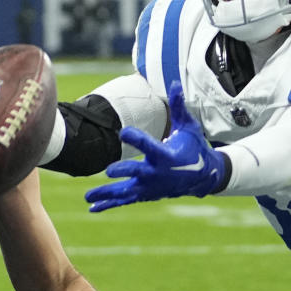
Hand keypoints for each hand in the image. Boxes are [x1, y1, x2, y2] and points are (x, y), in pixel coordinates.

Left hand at [85, 83, 225, 211]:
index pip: (150, 146)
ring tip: (87, 196)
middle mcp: (157, 173)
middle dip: (124, 171)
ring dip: (106, 194)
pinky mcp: (146, 194)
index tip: (124, 133)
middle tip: (109, 171)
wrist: (203, 177)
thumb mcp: (188, 127)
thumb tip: (173, 83)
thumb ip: (178, 106)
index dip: (137, 139)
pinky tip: (92, 207)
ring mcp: (150, 187)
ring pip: (126, 191)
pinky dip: (109, 204)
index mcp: (166, 155)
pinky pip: (125, 200)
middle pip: (137, 173)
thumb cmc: (194, 148)